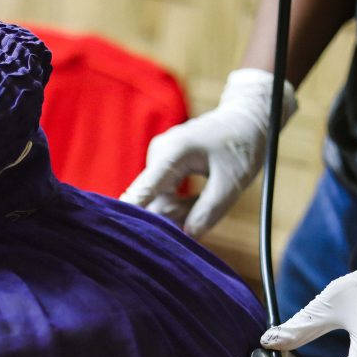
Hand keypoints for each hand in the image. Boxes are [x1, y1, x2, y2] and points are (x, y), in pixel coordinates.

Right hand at [120, 68, 295, 236]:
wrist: (245, 119)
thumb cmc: (241, 145)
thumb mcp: (233, 182)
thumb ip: (209, 211)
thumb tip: (187, 237)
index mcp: (172, 153)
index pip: (142, 190)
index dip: (129, 213)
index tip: (111, 233)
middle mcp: (157, 155)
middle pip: (151, 201)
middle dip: (175, 216)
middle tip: (205, 211)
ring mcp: (157, 160)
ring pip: (158, 201)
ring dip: (181, 211)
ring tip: (208, 199)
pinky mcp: (161, 167)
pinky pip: (163, 196)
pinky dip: (181, 204)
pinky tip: (200, 197)